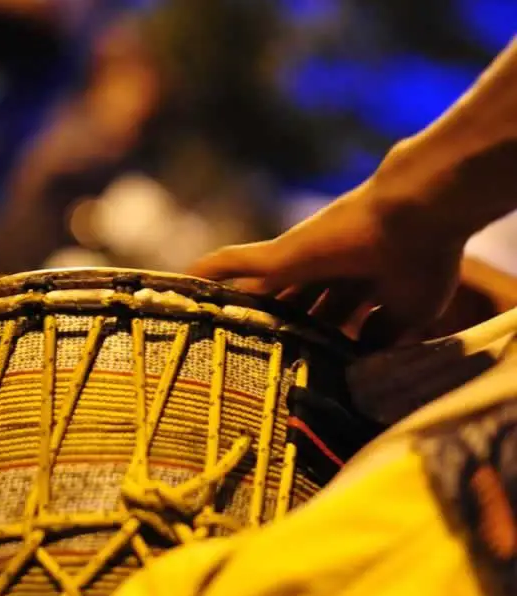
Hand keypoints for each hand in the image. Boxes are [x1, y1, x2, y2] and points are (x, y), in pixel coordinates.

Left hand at [188, 181, 467, 344]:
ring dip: (232, 308)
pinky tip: (182, 284)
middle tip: (243, 364)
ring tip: (202, 333)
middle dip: (269, 333)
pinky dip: (208, 274)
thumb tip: (360, 360)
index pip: (327, 319)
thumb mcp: (407, 314)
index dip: (314, 343)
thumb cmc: (421, 262)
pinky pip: (231, 264)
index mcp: (356, 286)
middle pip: (286, 309)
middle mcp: (322, 273)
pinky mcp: (278, 256)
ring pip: (255, 290)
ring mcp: (297, 263)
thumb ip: (381, 336)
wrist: (416, 218)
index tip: (299, 370)